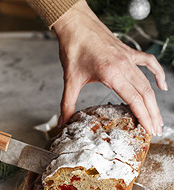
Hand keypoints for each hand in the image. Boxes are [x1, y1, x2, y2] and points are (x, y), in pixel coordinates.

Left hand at [53, 0, 165, 135]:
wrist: (76, 23)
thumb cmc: (73, 48)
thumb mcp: (70, 79)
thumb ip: (67, 103)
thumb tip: (62, 121)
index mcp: (111, 73)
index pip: (134, 100)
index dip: (144, 117)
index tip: (148, 130)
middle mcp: (124, 65)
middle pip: (145, 94)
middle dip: (152, 114)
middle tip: (156, 131)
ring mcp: (128, 58)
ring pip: (147, 83)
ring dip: (154, 101)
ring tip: (158, 118)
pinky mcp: (129, 52)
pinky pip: (149, 63)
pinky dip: (157, 74)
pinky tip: (162, 86)